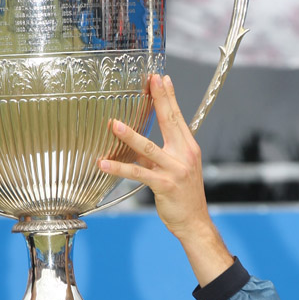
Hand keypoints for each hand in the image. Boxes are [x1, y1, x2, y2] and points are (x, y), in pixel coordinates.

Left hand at [99, 74, 232, 286]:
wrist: (195, 221)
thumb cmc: (184, 195)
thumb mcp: (177, 169)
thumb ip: (161, 154)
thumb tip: (139, 143)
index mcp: (188, 147)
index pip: (177, 117)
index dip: (169, 97)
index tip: (161, 78)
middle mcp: (184, 155)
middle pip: (169, 122)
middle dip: (159, 100)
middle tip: (150, 81)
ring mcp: (175, 170)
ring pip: (149, 148)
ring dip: (130, 135)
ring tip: (114, 124)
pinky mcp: (164, 185)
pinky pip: (138, 173)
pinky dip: (119, 168)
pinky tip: (104, 163)